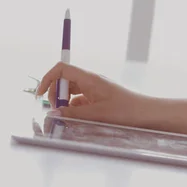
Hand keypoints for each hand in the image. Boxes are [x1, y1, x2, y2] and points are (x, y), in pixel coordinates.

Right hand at [36, 62, 154, 127]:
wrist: (146, 114)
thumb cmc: (126, 110)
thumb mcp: (97, 113)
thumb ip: (73, 113)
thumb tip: (53, 113)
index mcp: (89, 78)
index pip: (62, 69)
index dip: (48, 78)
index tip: (40, 93)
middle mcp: (90, 80)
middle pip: (63, 79)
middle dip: (54, 93)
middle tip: (55, 110)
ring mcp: (93, 89)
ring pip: (70, 91)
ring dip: (63, 101)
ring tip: (66, 116)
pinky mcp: (97, 98)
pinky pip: (79, 100)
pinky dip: (73, 107)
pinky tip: (76, 118)